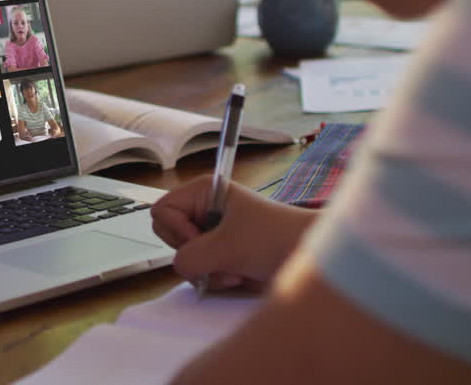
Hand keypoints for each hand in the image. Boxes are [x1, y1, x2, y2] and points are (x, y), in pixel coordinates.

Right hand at [151, 175, 316, 290]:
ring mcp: (212, 233)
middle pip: (169, 234)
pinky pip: (199, 270)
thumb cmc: (276, 238)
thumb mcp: (228, 247)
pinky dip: (216, 278)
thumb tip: (179, 266)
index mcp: (204, 192)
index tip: (201, 238)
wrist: (307, 256)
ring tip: (235, 269)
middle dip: (192, 253)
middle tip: (218, 255)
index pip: (162, 210)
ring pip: (185, 257)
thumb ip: (190, 256)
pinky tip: (238, 275)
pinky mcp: (220, 253)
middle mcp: (204, 210)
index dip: (176, 229)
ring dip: (208, 270)